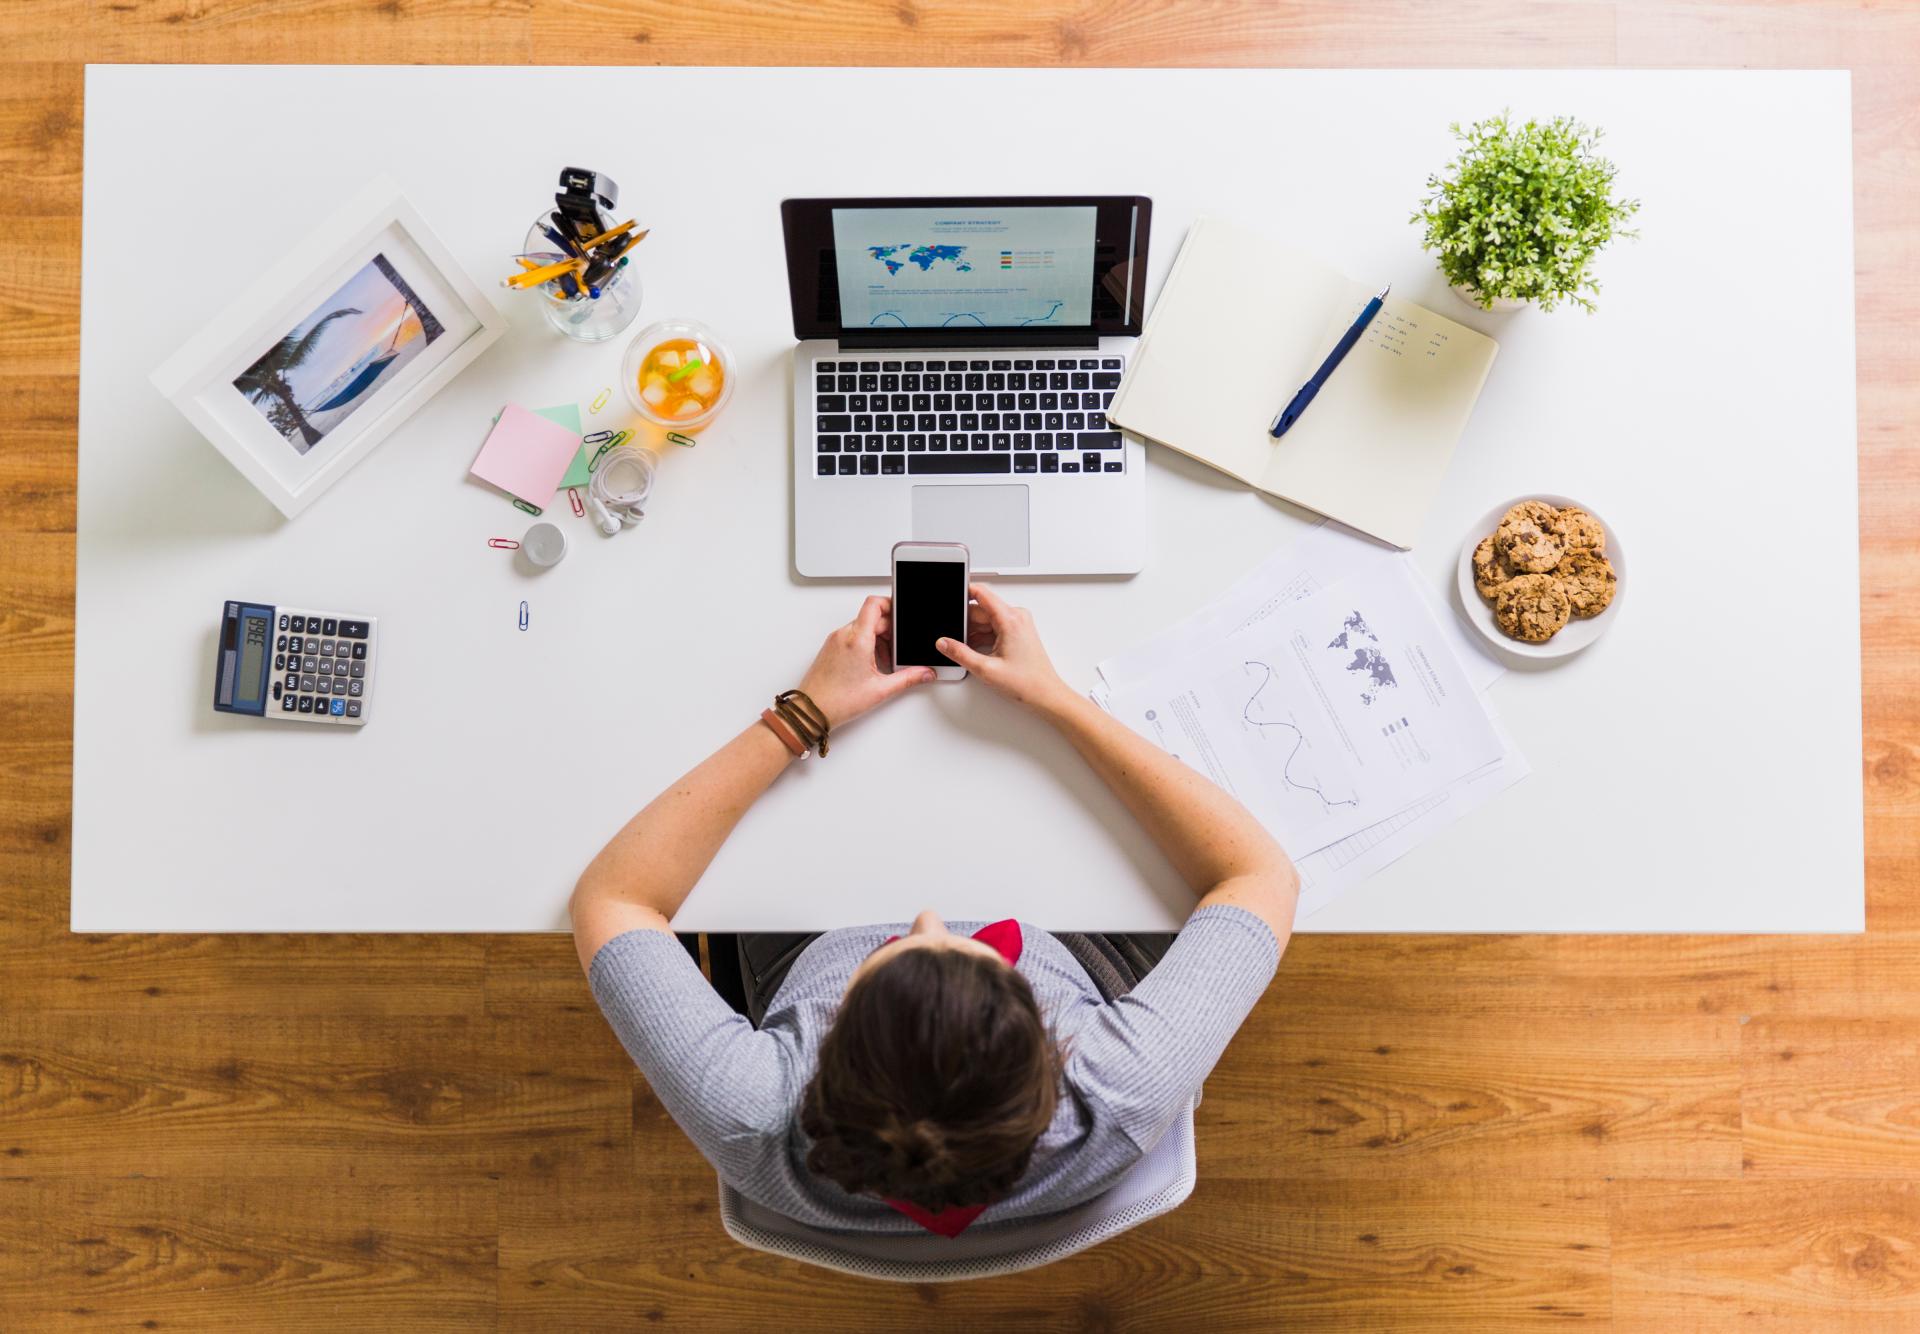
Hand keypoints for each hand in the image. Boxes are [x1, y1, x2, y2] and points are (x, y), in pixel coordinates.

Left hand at [797, 596, 933, 727]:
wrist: (811, 711)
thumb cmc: (837, 701)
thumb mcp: (880, 690)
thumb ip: (908, 678)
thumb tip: (924, 673)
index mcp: (857, 639)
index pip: (875, 604)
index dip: (891, 604)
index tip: (901, 615)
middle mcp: (843, 634)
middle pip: (872, 617)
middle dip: (889, 631)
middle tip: (897, 651)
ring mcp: (835, 640)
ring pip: (862, 626)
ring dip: (877, 639)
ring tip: (883, 661)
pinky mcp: (830, 647)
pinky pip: (852, 635)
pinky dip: (865, 644)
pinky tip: (870, 664)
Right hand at [936, 583, 1076, 713]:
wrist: (1044, 693)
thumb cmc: (1026, 682)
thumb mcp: (986, 669)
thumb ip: (960, 654)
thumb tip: (944, 643)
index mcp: (1010, 619)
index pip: (981, 593)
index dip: (963, 593)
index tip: (951, 600)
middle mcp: (1016, 617)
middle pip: (981, 608)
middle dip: (966, 622)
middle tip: (954, 638)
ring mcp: (1018, 623)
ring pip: (986, 618)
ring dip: (974, 631)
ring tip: (967, 649)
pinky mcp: (1017, 631)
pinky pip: (994, 626)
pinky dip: (983, 636)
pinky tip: (976, 651)